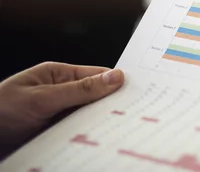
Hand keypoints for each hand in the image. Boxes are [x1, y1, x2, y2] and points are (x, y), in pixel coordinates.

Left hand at [0, 62, 123, 156]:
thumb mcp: (41, 98)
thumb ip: (80, 89)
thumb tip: (115, 77)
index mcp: (57, 75)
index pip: (96, 75)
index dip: (117, 83)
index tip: (139, 91)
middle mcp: (59, 93)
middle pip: (95, 98)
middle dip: (111, 105)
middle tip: (134, 114)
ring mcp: (56, 115)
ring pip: (87, 118)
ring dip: (99, 124)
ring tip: (120, 130)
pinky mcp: (52, 134)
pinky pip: (76, 134)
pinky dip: (87, 138)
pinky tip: (98, 142)